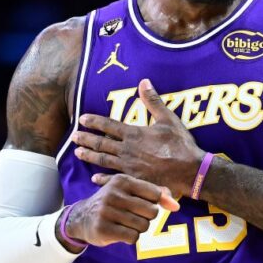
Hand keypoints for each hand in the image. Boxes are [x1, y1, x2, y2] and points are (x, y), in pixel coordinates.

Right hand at [61, 173, 179, 249]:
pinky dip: (131, 238)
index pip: (154, 194)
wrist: (82, 217)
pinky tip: (121, 232)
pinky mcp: (103, 228)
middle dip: (147, 218)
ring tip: (126, 224)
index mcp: (122, 180)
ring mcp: (107, 211)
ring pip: (143, 226)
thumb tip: (176, 206)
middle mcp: (113, 193)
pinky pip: (133, 237)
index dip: (154, 203)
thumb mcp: (130, 192)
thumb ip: (155, 194)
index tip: (144, 205)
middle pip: (152, 211)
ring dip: (139, 229)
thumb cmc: (113, 203)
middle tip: (133, 216)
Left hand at [72, 79, 205, 196]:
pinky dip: (103, 179)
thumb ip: (153, 101)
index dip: (94, 121)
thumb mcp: (168, 118)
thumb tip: (144, 81)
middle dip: (86, 138)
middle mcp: (127, 150)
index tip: (82, 119)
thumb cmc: (180, 144)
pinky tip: (94, 179)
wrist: (189, 170)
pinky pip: (114, 179)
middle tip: (73, 137)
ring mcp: (129, 166)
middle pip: (101, 143)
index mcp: (134, 134)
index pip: (108, 125)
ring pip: (104, 160)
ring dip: (90, 156)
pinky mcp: (135, 180)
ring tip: (77, 153)